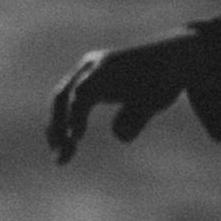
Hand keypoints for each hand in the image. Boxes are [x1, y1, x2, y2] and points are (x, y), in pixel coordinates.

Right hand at [44, 36, 195, 163]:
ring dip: (56, 131)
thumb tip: (120, 136)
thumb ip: (138, 116)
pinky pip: (65, 105)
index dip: (76, 114)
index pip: (84, 90)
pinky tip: (65, 150)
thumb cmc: (162, 81)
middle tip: (62, 158)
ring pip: (59, 102)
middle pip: (63, 95)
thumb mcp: (157, 99)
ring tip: (60, 160)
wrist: (164, 60)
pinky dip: (62, 127)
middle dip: (58, 126)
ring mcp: (84, 74)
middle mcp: (90, 67)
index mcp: (108, 67)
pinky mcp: (83, 85)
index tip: (77, 139)